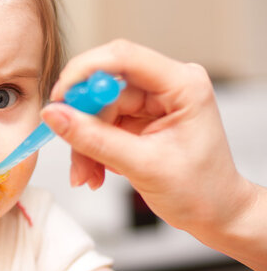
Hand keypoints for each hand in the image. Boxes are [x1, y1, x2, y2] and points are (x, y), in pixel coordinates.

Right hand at [40, 39, 253, 234]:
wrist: (215, 213)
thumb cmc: (200, 190)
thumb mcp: (143, 166)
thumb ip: (95, 139)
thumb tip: (55, 115)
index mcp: (182, 84)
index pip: (124, 57)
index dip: (85, 71)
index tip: (59, 97)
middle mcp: (166, 86)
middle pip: (104, 88)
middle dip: (82, 123)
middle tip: (72, 151)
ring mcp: (150, 103)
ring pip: (97, 111)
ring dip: (84, 144)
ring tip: (87, 175)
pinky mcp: (138, 119)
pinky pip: (100, 126)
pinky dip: (91, 150)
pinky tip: (95, 172)